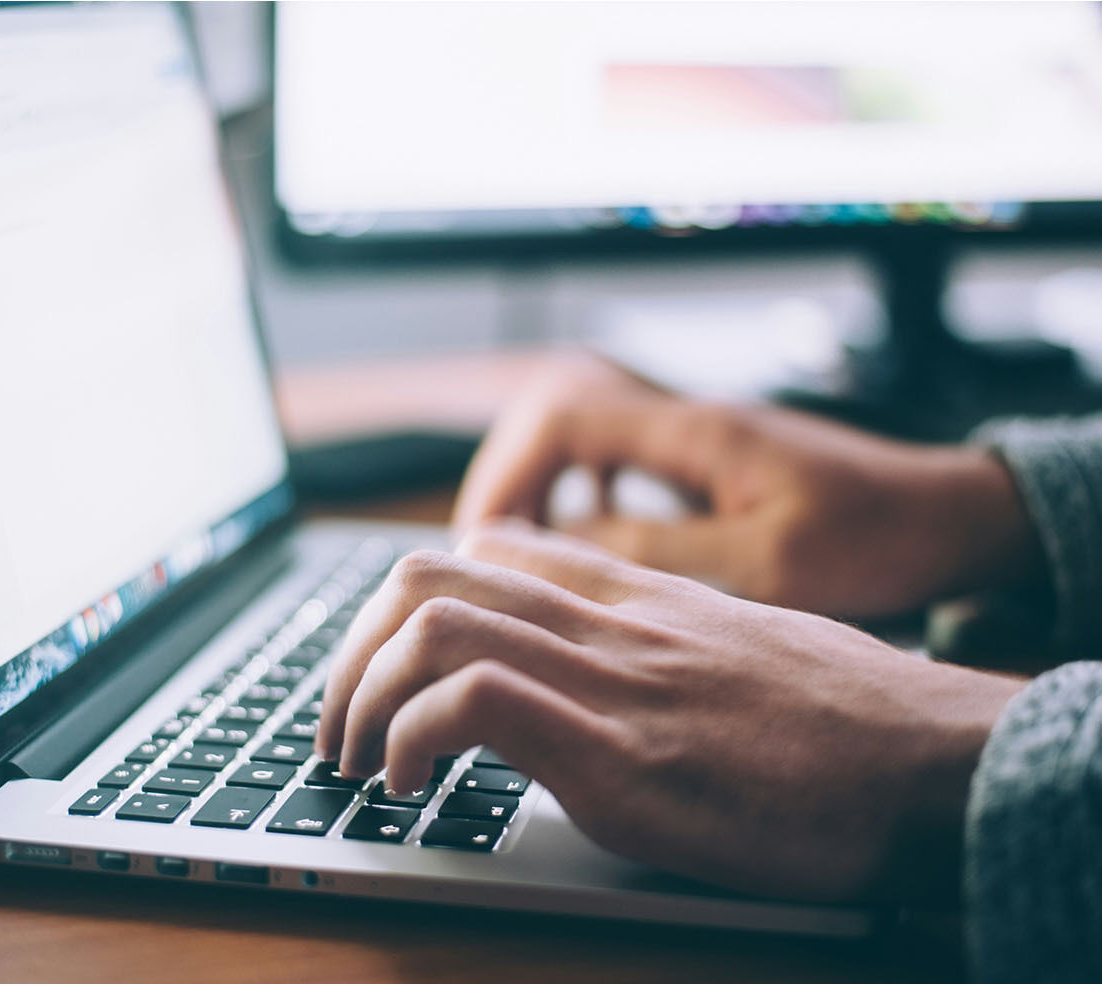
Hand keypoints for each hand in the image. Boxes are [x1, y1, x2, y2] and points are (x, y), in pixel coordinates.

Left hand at [317, 521, 1024, 901]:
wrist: (932, 760)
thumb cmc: (841, 720)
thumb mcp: (732, 648)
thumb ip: (650, 642)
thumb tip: (591, 672)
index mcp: (629, 596)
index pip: (484, 549)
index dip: (404, 604)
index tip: (383, 667)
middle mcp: (605, 620)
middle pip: (427, 574)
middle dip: (351, 650)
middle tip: (339, 723)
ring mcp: (608, 679)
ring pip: (431, 621)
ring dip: (360, 694)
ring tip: (357, 761)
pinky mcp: (619, 754)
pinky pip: (472, 700)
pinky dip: (410, 737)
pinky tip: (409, 786)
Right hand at [453, 354, 1041, 617]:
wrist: (947, 516)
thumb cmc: (875, 537)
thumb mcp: (766, 563)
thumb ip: (659, 550)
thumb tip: (561, 545)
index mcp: (694, 432)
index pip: (562, 417)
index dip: (507, 473)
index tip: (485, 538)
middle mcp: (685, 421)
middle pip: (556, 415)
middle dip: (508, 478)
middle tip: (486, 550)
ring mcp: (695, 438)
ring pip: (581, 436)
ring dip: (540, 485)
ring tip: (520, 549)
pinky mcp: (707, 461)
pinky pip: (616, 459)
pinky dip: (581, 492)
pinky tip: (584, 538)